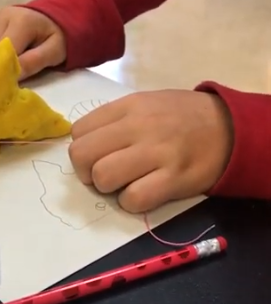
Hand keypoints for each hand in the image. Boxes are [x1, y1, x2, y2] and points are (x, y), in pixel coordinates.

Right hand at [0, 6, 65, 79]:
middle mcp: (2, 17)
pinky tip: (2, 60)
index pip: (2, 51)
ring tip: (7, 68)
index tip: (10, 85)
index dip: (4, 70)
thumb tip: (14, 75)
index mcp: (22, 21)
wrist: (56, 18)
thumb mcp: (55, 51)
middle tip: (9, 78)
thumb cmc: (59, 37)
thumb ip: (35, 62)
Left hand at [69, 90, 233, 212]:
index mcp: (128, 106)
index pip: (79, 131)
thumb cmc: (180, 115)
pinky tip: (142, 193)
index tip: (96, 155)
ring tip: (123, 182)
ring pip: (103, 177)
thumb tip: (84, 142)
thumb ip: (113, 119)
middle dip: (85, 171)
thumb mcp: (144, 103)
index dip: (82, 148)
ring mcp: (157, 153)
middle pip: (82, 155)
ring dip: (107, 187)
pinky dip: (131, 202)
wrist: (227, 127)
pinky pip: (133, 199)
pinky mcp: (174, 179)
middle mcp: (138, 127)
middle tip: (102, 173)